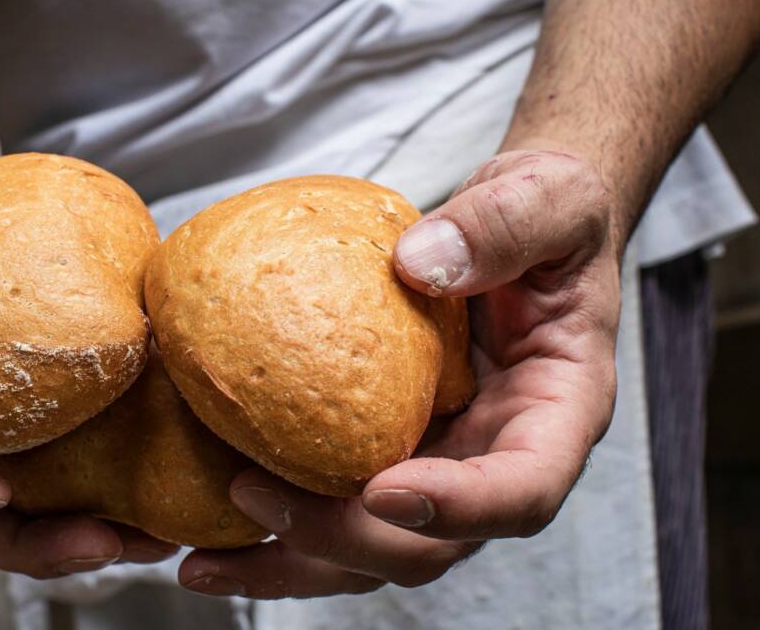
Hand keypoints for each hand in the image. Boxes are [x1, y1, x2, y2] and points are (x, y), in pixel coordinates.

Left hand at [178, 149, 620, 597]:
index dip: (460, 507)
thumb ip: (501, 226)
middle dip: (341, 539)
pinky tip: (212, 514)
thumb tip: (418, 265)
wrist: (520, 224)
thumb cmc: (549, 215)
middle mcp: (496, 455)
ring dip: (291, 559)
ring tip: (203, 560)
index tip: (383, 490)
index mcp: (555, 411)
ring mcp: (440, 461)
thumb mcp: (546, 198)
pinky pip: (338, 501)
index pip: (523, 490)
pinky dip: (278, 520)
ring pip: (373, 545)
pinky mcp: (391, 447)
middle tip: (253, 496)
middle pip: (431, 543)